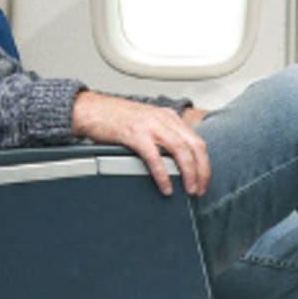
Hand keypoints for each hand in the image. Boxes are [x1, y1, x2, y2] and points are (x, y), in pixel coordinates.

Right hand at [71, 92, 210, 196]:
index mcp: (170, 117)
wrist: (93, 110)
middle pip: (194, 146)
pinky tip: (165, 186)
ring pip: (180, 150)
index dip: (204, 163)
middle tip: (200, 189)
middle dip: (201, 170)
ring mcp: (150, 126)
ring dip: (188, 173)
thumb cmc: (118, 120)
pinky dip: (163, 174)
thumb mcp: (148, 123)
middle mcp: (164, 119)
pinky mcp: (135, 134)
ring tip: (189, 189)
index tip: (204, 180)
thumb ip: (164, 137)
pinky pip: (155, 157)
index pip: (197, 141)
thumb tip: (177, 162)